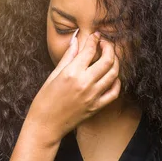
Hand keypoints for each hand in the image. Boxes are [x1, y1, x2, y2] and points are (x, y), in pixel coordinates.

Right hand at [26, 29, 120, 144]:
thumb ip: (68, 56)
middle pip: (107, 60)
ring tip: (110, 57)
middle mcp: (84, 83)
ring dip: (115, 62)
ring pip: (113, 74)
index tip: (96, 35)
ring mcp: (93, 96)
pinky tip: (111, 77)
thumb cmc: (45, 99)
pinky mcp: (97, 107)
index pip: (89, 50)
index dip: (94, 39)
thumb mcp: (54, 74)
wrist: (46, 125)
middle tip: (106, 43)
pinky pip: (114, 92)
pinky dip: (116, 82)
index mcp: (71, 73)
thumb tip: (76, 39)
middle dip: (109, 47)